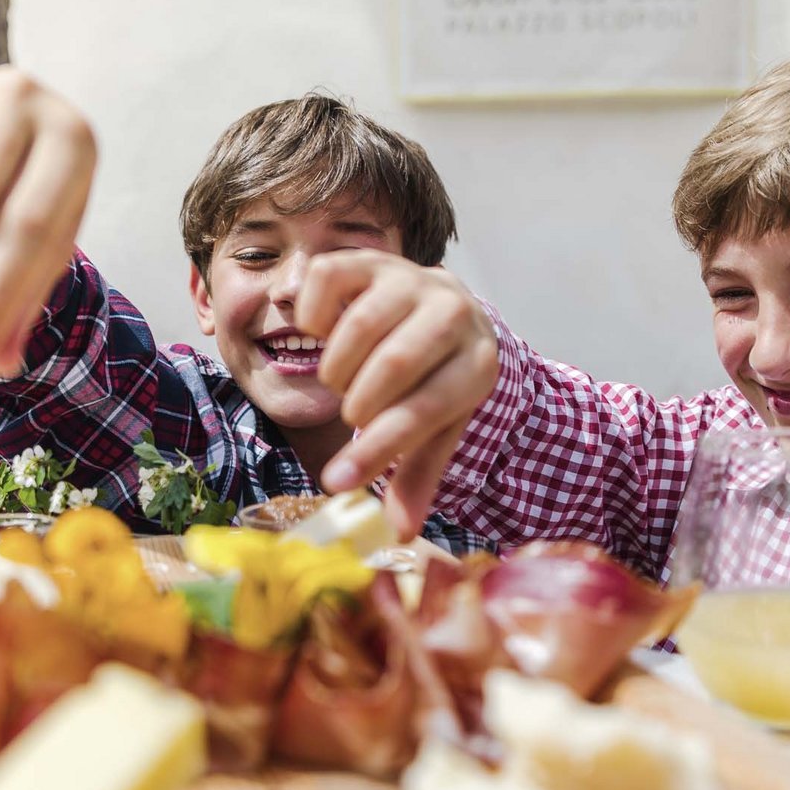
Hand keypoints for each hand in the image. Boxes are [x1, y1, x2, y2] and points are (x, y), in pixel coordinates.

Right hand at [293, 250, 499, 538]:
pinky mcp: (370, 257)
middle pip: (393, 364)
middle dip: (359, 403)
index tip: (336, 482)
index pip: (425, 410)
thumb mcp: (435, 429)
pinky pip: (324, 283)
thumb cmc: (434, 382)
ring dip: (336, 370)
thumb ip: (416, 476)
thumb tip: (399, 532)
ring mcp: (410, 277)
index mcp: (478, 363)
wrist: (441, 309)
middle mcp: (452, 312)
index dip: (376, 449)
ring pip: (356, 327)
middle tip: (354, 414)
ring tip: (345, 382)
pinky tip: (325, 335)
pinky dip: (312, 319)